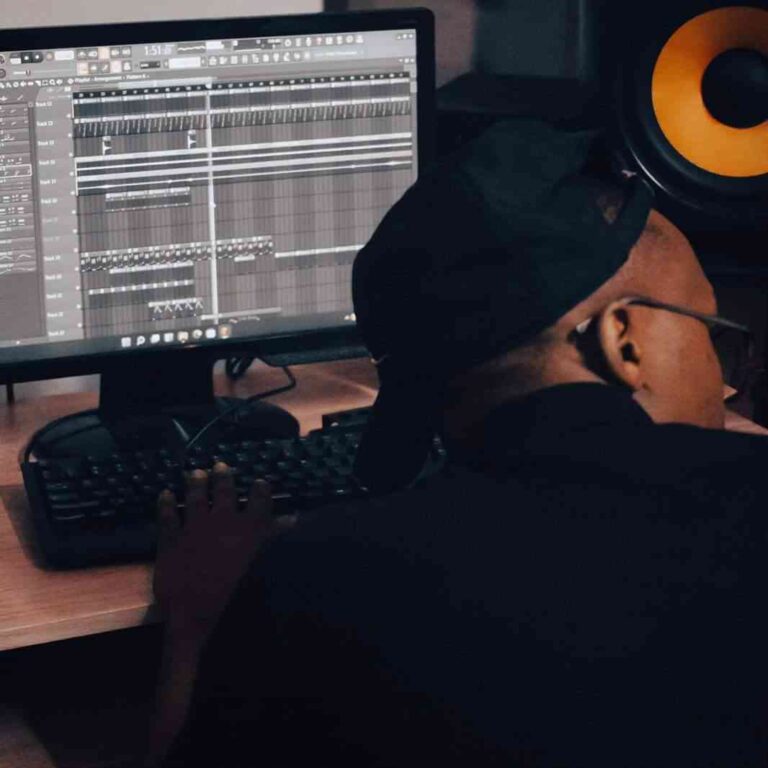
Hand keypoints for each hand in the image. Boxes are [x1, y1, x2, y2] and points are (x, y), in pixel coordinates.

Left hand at [153, 463, 279, 639]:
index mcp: (248, 529)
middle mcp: (222, 521)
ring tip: (195, 473)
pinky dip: (165, 503)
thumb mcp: (262, 566)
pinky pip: (167, 515)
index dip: (259, 490)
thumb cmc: (236, 595)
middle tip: (221, 465)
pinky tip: (165, 494)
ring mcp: (193, 527)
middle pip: (223, 492)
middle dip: (222, 477)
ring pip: (194, 497)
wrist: (194, 613)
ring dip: (195, 483)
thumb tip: (292, 518)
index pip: (258, 500)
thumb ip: (274, 538)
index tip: (259, 482)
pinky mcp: (170, 538)